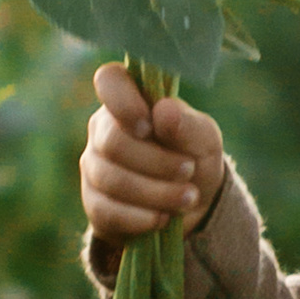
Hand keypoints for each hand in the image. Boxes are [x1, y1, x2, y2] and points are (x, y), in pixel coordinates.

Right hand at [80, 62, 225, 245]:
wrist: (191, 208)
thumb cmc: (194, 158)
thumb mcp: (205, 140)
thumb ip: (188, 124)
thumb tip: (163, 111)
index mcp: (129, 101)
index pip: (109, 81)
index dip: (123, 101)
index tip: (150, 126)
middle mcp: (103, 129)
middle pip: (113, 142)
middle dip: (157, 162)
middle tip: (189, 171)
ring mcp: (94, 166)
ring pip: (112, 179)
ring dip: (156, 192)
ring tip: (188, 198)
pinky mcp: (94, 203)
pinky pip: (108, 211)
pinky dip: (142, 217)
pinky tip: (164, 218)